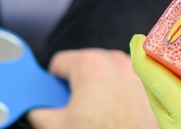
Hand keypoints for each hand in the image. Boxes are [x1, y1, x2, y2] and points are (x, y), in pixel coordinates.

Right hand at [27, 49, 157, 128]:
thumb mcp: (55, 125)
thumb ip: (37, 109)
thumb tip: (34, 106)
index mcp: (89, 64)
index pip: (58, 62)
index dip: (52, 82)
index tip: (56, 96)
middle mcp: (113, 59)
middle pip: (81, 63)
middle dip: (75, 83)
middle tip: (77, 108)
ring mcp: (133, 68)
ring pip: (103, 69)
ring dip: (96, 85)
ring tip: (97, 110)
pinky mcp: (146, 80)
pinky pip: (121, 77)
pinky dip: (114, 88)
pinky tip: (114, 109)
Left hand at [129, 23, 180, 128]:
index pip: (157, 84)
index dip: (142, 57)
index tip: (137, 38)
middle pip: (155, 100)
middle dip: (151, 72)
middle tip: (158, 47)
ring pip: (164, 117)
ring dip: (164, 92)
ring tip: (173, 68)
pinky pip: (178, 128)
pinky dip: (177, 109)